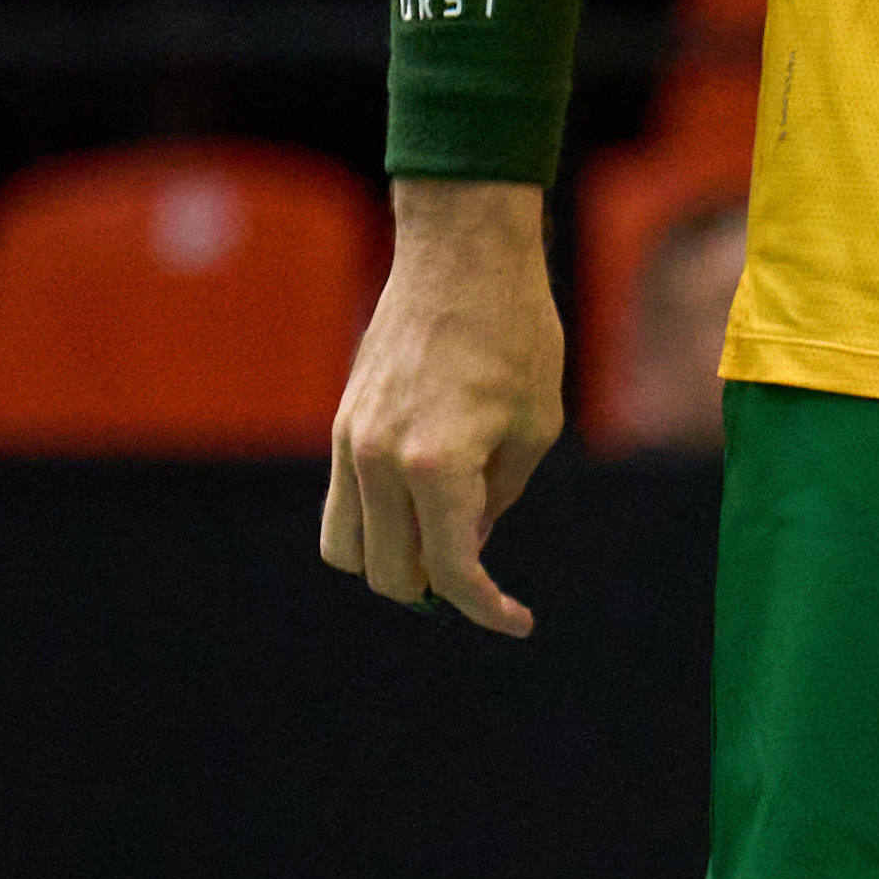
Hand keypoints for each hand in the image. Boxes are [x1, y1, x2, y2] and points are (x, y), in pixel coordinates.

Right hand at [318, 179, 568, 635]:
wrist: (461, 257)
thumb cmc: (517, 333)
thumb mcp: (537, 423)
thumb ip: (500, 496)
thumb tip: (468, 544)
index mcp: (438, 466)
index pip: (452, 569)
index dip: (487, 608)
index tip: (517, 621)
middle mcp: (381, 461)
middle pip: (390, 574)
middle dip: (438, 589)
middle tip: (484, 579)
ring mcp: (351, 443)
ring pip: (347, 550)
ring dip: (393, 563)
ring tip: (444, 543)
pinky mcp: (341, 425)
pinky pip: (341, 505)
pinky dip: (374, 524)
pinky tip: (420, 505)